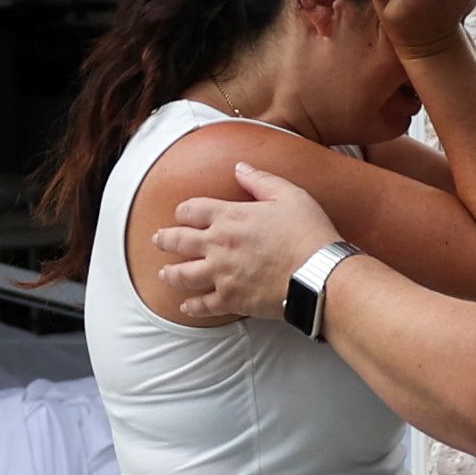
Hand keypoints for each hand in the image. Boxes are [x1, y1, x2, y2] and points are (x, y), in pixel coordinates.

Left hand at [150, 164, 345, 324]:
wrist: (317, 274)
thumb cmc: (307, 232)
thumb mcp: (288, 194)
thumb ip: (260, 180)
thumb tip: (239, 167)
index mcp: (229, 216)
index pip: (192, 210)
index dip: (183, 211)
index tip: (182, 214)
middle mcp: (218, 245)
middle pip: (179, 241)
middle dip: (165, 239)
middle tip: (158, 239)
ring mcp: (221, 274)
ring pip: (183, 274)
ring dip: (170, 273)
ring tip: (164, 273)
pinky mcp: (231, 299)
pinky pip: (204, 305)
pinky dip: (193, 306)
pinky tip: (187, 306)